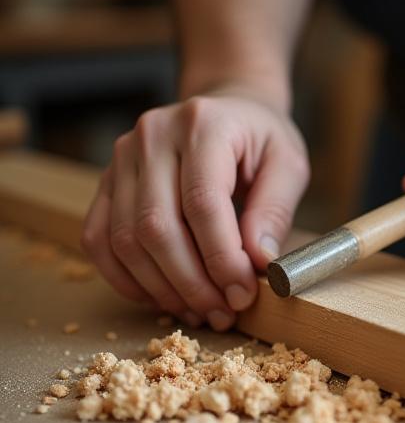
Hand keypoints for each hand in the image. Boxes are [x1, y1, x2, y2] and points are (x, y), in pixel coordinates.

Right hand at [82, 91, 308, 328]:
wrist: (227, 110)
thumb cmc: (259, 140)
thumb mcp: (287, 165)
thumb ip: (274, 211)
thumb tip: (257, 262)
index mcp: (203, 124)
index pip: (202, 203)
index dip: (221, 259)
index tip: (242, 294)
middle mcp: (152, 137)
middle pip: (156, 226)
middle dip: (191, 283)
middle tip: (222, 313)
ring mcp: (122, 159)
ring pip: (125, 240)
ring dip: (161, 288)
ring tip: (199, 311)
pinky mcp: (106, 183)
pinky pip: (99, 239)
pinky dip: (125, 278)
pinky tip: (160, 296)